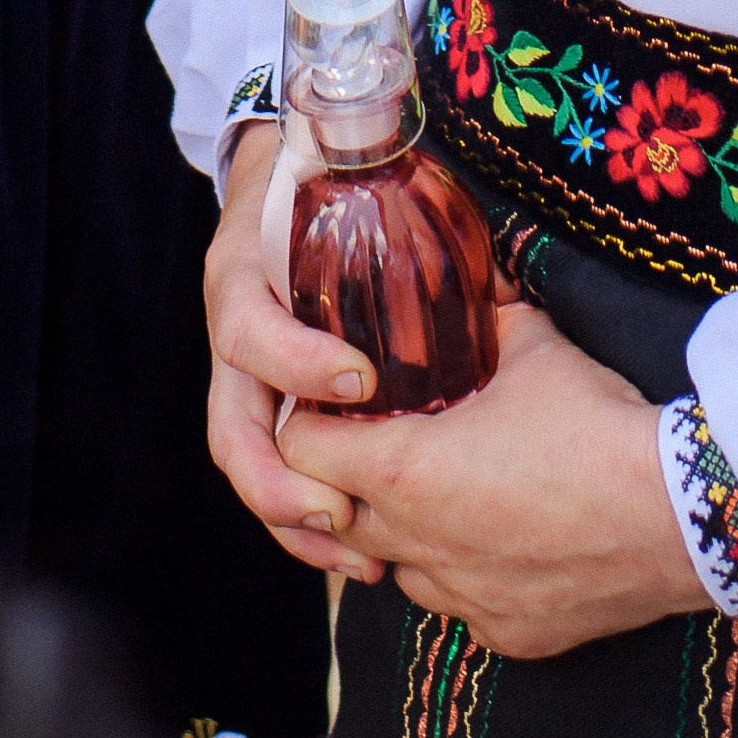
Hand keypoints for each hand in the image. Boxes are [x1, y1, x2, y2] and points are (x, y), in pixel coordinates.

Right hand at [203, 127, 386, 583]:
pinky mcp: (261, 409)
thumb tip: (505, 262)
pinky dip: (305, 521)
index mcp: (245, 277)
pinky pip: (271, 476)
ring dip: (295, 520)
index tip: (362, 379)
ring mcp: (239, 379)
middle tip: (344, 512)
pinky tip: (358, 551)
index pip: (249, 329)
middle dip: (282, 480)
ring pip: (248, 468)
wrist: (273, 180)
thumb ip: (399, 221)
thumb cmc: (322, 187)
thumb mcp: (342, 190)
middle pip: (231, 428)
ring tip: (362, 557)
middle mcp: (233, 336)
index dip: (297, 362)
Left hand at [278, 300, 710, 658]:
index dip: (310, 422)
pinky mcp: (508, 636)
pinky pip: (461, 604)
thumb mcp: (532, 343)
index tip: (332, 405)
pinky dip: (467, 573)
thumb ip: (485, 312)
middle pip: (338, 518)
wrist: (683, 512)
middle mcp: (417, 545)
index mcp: (404, 469)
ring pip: (399, 569)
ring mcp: (463, 599)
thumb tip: (473, 276)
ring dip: (406, 533)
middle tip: (385, 442)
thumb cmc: (596, 421)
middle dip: (350, 481)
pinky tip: (505, 538)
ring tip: (448, 491)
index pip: (300, 452)